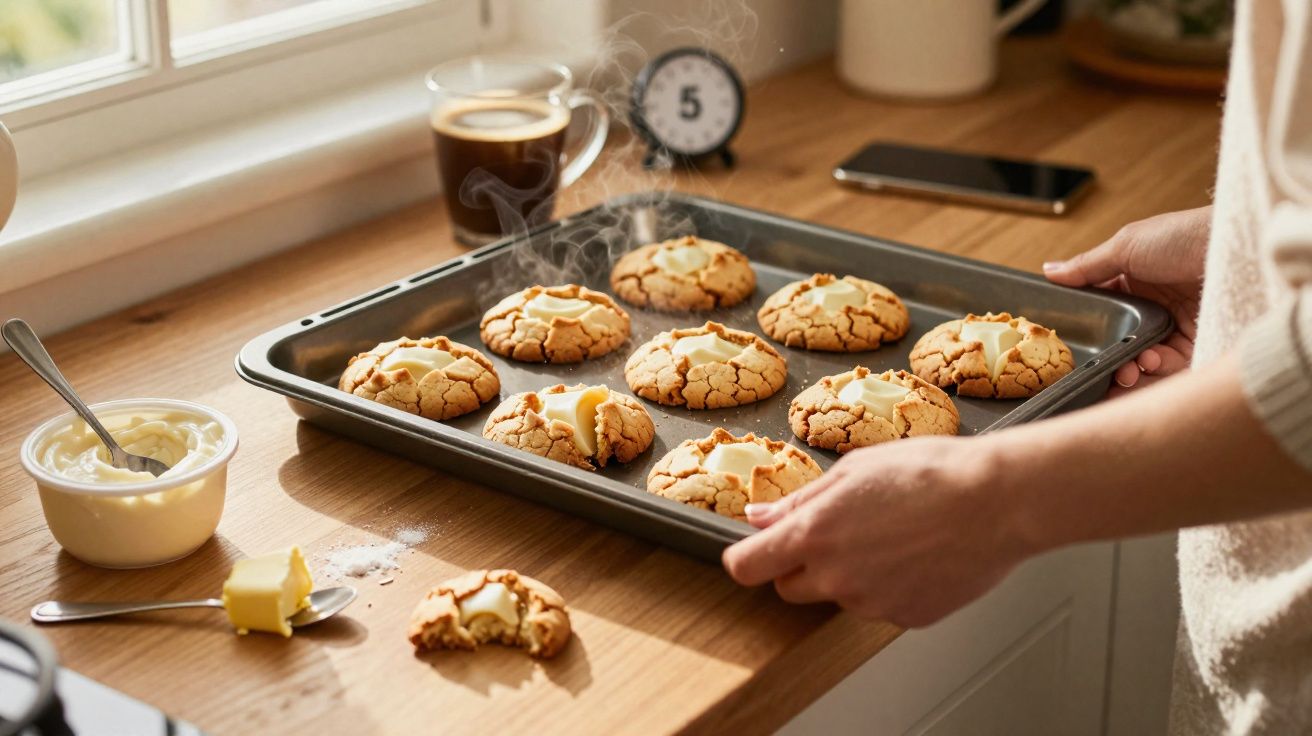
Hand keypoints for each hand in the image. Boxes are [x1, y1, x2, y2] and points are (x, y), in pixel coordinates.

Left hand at [721, 437, 1029, 627]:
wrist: (998, 501)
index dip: (747, 558)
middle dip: (800, 565)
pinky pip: (880, 606)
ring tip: (892, 535)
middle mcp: (837, 576)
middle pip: (788, 588)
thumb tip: (761, 517)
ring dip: (850, 574)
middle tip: (837, 532)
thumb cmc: (933, 472)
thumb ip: (801, 500)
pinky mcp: (906, 617)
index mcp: (816, 533)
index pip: (747, 567)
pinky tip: (916, 555)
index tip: (756, 549)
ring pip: (839, 596)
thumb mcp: (855, 469)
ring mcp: (872, 603)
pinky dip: (888, 587)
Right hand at [1043, 206, 1209, 395]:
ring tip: (1124, 371)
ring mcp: (1174, 326)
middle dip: (1106, 356)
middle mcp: (1154, 304)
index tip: (1068, 344)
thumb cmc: (1185, 236)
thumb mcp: (1126, 245)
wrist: (1240, 250)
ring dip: (1128, 368)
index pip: (1101, 309)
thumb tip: (1049, 272)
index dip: (1086, 327)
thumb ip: (1086, 266)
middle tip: (1093, 368)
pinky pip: (1168, 368)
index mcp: (1134, 279)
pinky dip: (1154, 372)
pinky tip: (1148, 364)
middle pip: (1119, 339)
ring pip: (1140, 358)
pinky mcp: (1197, 344)